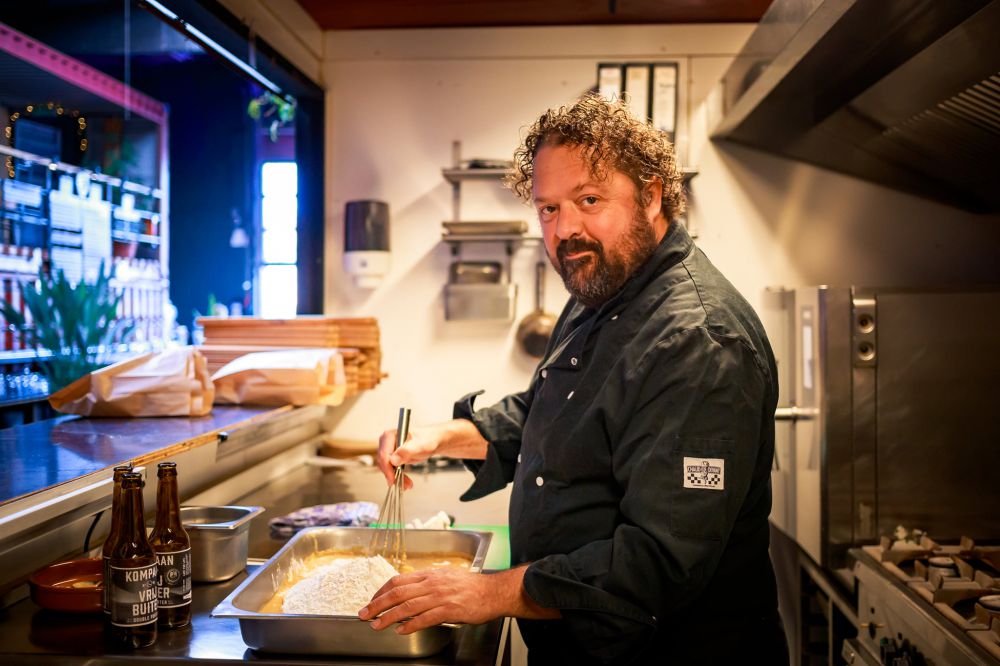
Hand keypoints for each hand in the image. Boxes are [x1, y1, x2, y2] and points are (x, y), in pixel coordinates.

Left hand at [358, 569, 509, 633]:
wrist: (492, 592)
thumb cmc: (470, 586)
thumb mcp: (446, 577)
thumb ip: (427, 583)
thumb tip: (409, 590)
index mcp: (429, 575)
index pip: (398, 581)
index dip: (381, 592)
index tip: (372, 601)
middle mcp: (432, 583)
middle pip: (397, 593)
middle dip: (377, 604)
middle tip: (363, 614)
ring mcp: (440, 596)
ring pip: (407, 606)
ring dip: (388, 617)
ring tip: (376, 625)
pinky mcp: (449, 610)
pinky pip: (425, 618)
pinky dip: (410, 625)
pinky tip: (401, 630)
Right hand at [376, 423, 446, 489]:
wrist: (433, 442)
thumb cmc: (427, 440)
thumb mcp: (420, 445)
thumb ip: (407, 451)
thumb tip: (393, 460)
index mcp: (390, 435)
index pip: (383, 454)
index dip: (387, 468)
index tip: (393, 479)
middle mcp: (387, 442)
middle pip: (383, 462)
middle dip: (392, 475)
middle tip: (403, 484)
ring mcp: (389, 450)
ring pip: (386, 468)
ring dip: (396, 477)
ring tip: (407, 484)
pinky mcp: (393, 457)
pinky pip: (391, 469)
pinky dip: (398, 476)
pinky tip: (405, 481)